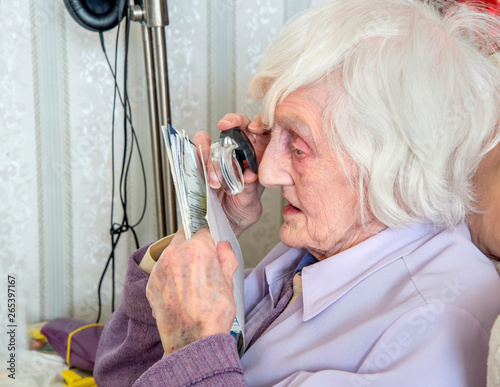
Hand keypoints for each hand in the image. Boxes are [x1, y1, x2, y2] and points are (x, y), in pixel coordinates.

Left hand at [146, 227, 237, 354]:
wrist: (193, 341)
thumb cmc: (211, 315)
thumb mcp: (229, 282)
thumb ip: (226, 258)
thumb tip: (223, 249)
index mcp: (197, 249)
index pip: (202, 231)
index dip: (209, 242)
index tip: (210, 250)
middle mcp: (174, 255)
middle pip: (183, 239)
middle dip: (192, 249)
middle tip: (201, 268)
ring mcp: (159, 269)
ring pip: (170, 256)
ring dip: (179, 263)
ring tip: (191, 285)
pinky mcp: (150, 284)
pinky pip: (161, 273)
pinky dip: (169, 279)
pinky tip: (181, 294)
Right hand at [194, 114, 270, 236]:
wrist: (221, 227)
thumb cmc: (241, 214)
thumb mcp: (250, 205)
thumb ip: (250, 190)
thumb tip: (250, 175)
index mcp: (257, 160)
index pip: (262, 133)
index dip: (259, 124)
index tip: (254, 128)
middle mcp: (239, 155)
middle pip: (237, 126)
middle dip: (232, 121)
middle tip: (227, 125)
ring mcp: (219, 158)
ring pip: (214, 138)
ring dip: (211, 151)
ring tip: (214, 178)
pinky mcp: (201, 164)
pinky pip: (196, 152)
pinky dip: (197, 156)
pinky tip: (202, 170)